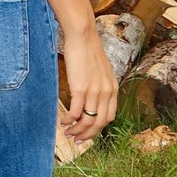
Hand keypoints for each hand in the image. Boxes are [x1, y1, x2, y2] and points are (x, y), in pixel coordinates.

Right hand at [59, 20, 117, 148]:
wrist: (83, 36)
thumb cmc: (89, 51)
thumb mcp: (101, 71)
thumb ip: (100, 86)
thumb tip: (91, 99)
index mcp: (112, 89)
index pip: (109, 118)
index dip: (98, 130)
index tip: (87, 134)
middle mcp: (106, 93)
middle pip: (99, 123)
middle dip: (87, 135)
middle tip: (76, 139)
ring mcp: (94, 92)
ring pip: (87, 121)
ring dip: (77, 130)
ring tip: (68, 132)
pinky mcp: (80, 89)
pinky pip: (75, 112)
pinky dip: (69, 120)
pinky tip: (63, 121)